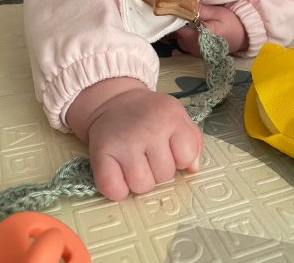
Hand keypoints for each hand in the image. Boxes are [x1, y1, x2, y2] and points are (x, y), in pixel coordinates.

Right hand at [67, 80, 202, 200]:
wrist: (113, 102)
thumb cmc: (149, 114)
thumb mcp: (177, 116)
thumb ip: (191, 141)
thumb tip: (192, 169)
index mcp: (171, 117)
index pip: (187, 156)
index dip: (180, 158)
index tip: (170, 149)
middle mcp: (148, 128)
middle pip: (164, 175)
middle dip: (158, 170)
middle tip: (148, 154)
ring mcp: (124, 142)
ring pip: (141, 186)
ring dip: (139, 181)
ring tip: (134, 162)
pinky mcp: (100, 154)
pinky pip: (115, 190)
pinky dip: (117, 189)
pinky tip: (119, 173)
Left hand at [176, 3, 247, 55]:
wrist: (244, 38)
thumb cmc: (232, 25)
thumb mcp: (217, 13)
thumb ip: (199, 10)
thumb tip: (185, 3)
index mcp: (195, 38)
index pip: (176, 26)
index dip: (176, 14)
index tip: (177, 5)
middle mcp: (192, 47)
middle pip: (176, 31)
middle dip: (179, 20)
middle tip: (186, 8)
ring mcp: (193, 51)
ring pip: (179, 36)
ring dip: (183, 26)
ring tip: (193, 17)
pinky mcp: (195, 52)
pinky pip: (185, 41)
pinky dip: (187, 33)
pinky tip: (195, 26)